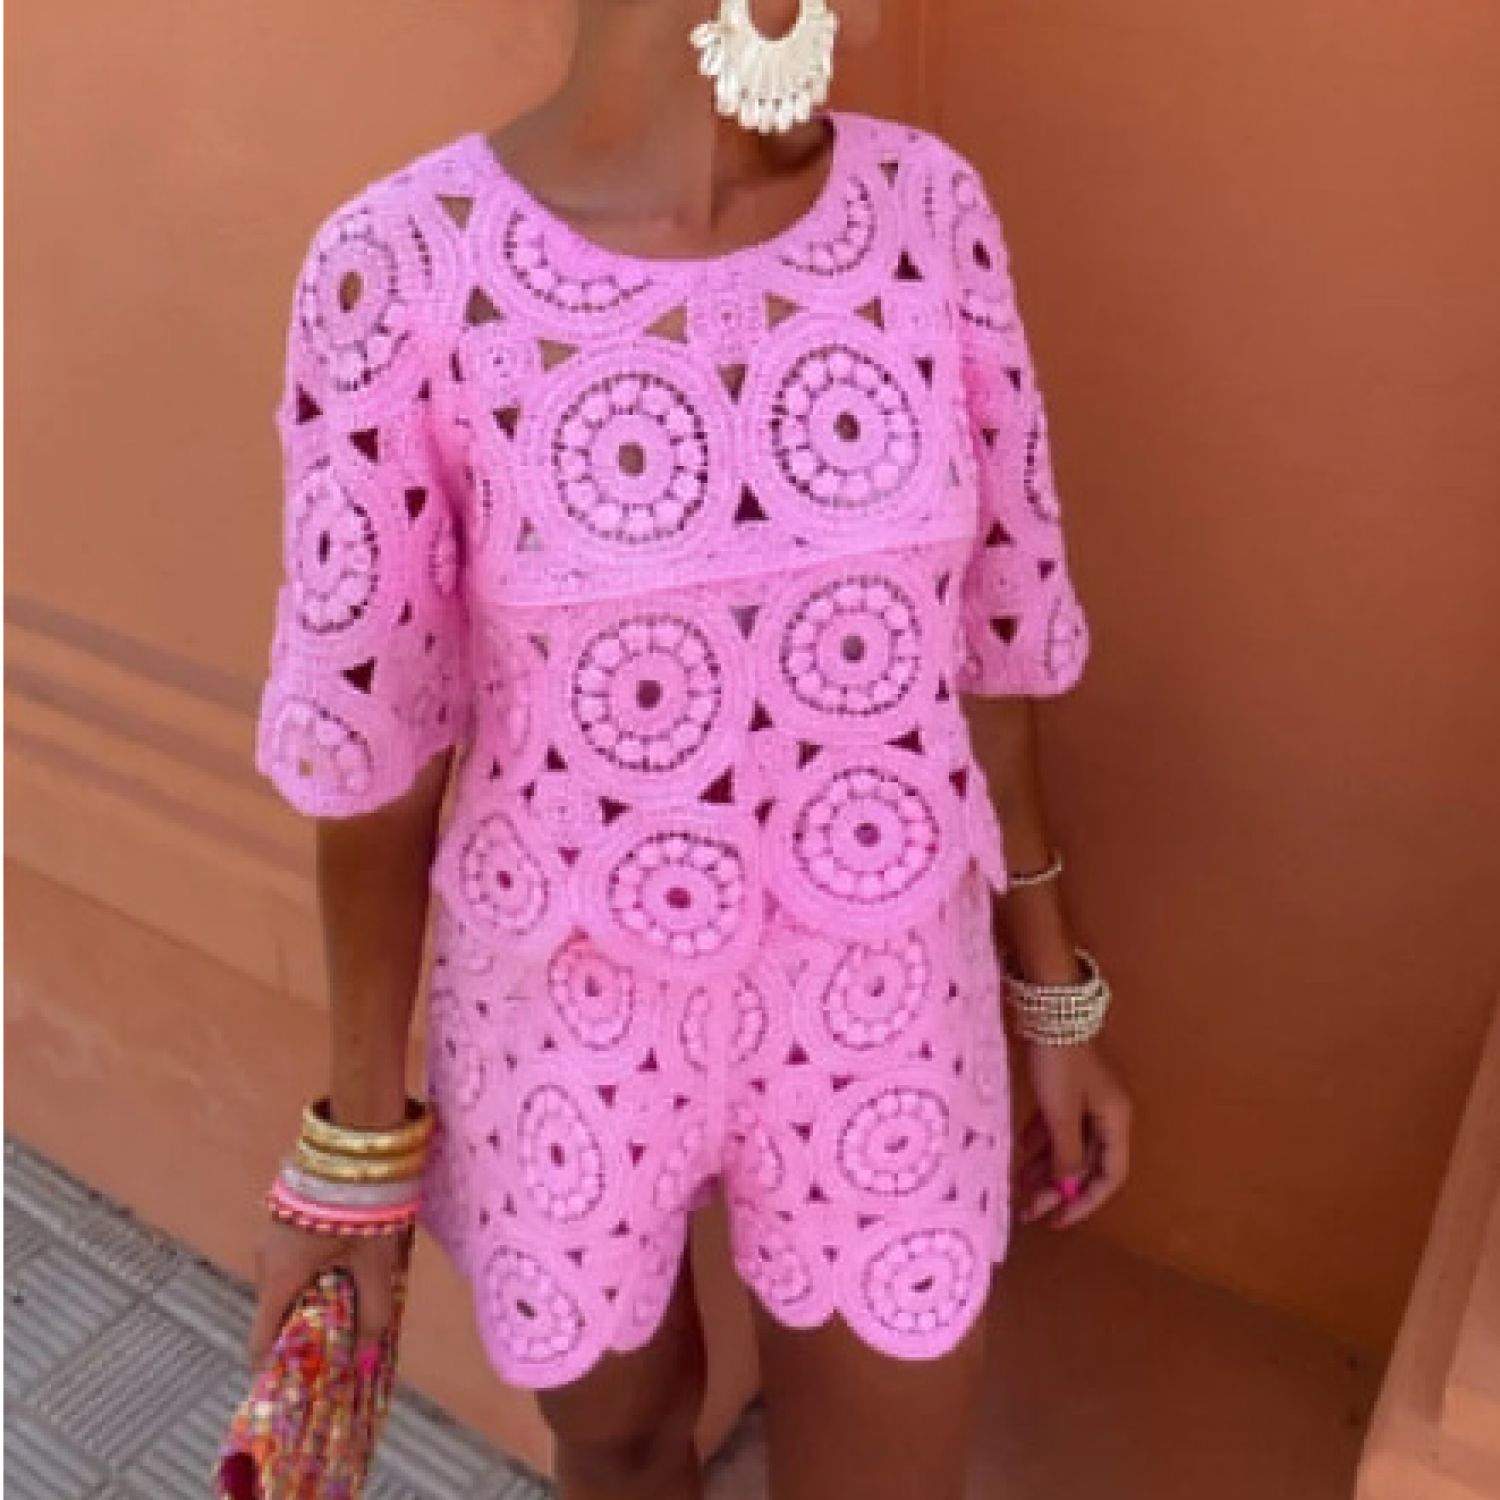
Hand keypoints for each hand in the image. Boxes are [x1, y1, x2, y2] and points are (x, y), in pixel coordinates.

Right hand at [249, 1218, 405, 1370]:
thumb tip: (369, 1355)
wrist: (355, 1144)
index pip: (261, 1338)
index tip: (293, 1383)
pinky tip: (344, 1265)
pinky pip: (292, 1259)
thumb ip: (374, 1310)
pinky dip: (312, 1271)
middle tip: (338, 1339)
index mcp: (279, 1277)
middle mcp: (265, 1259)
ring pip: (287, 1283)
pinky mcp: (284, 1216)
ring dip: (312, 1295)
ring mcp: (270, 1235)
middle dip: (305, 1329)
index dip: (276, 1365)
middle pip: (278, 1311)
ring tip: (349, 1298)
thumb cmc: (361, 1207)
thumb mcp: (375, 1263)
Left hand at [1014, 1039, 1131, 1229]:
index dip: (1086, 1202)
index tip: (1057, 1220)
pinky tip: (1021, 1150)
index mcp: (1116, 1121)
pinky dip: (1042, 1139)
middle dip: (1058, 1188)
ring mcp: (1088, 1098)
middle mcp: (1108, 1113)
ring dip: (1046, 1166)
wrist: (1051, 1007)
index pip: (1110, 1176)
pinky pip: (1058, 1123)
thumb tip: (1067, 1187)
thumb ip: (1066, 1153)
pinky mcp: (1068, 1085)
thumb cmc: (1060, 1062)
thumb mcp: (1061, 1112)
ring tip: (1019, 1186)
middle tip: (1028, 1210)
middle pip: (1087, 1162)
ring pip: (1070, 1144)